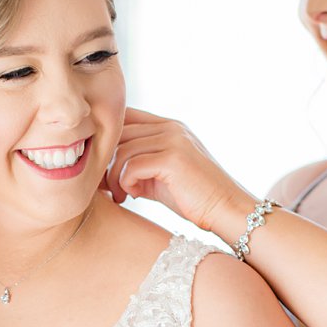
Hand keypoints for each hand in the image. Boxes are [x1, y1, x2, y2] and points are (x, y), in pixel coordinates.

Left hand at [104, 107, 254, 237]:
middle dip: (106, 161)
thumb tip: (100, 167)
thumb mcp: (159, 174)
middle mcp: (171, 127)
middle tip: (107, 187)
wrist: (226, 210)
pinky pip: (132, 165)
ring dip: (115, 176)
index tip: (103, 168)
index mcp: (168, 126)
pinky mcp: (173, 158)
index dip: (108, 140)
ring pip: (122, 150)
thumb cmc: (192, 198)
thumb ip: (136, 163)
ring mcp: (173, 140)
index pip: (125, 117)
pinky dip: (126, 182)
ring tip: (122, 194)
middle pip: (119, 132)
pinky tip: (133, 195)